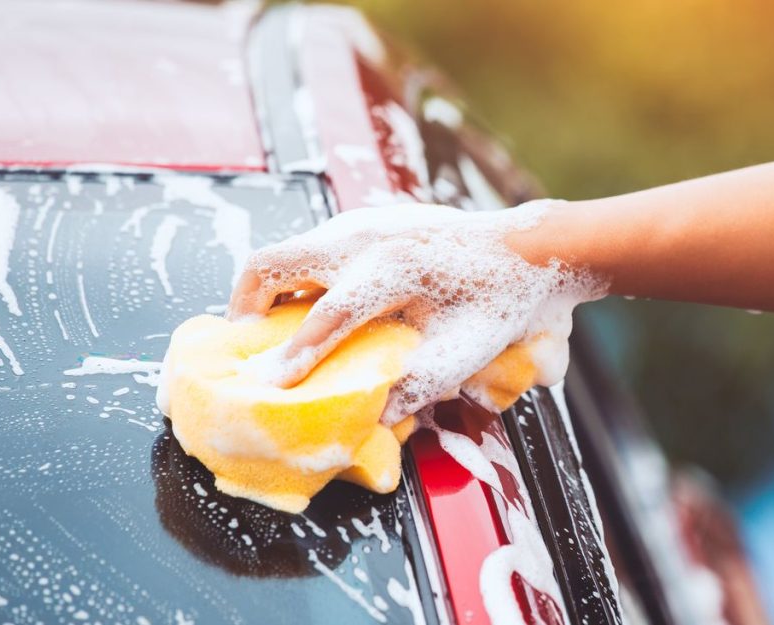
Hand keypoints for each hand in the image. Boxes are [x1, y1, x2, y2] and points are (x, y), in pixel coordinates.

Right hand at [228, 202, 602, 424]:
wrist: (526, 251)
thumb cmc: (498, 302)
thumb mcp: (461, 353)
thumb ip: (410, 385)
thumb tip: (365, 416)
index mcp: (393, 268)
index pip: (324, 316)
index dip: (294, 356)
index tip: (271, 385)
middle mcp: (367, 237)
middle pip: (273, 262)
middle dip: (246, 307)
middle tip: (247, 348)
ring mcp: (364, 222)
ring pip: (288, 251)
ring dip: (271, 291)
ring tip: (275, 335)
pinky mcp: (368, 221)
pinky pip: (313, 247)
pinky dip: (298, 278)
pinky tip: (315, 309)